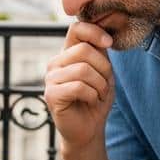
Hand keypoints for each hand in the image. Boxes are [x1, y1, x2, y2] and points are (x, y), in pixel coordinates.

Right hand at [44, 21, 114, 150]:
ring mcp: (51, 79)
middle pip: (84, 50)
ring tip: (99, 95)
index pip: (76, 29)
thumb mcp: (103, 72)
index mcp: (67, 54)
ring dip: (100, 85)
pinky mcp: (51, 95)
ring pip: (83, 69)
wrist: (89, 130)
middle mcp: (56, 63)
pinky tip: (91, 102)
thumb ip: (100, 53)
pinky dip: (92, 95)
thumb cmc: (96, 100)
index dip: (94, 32)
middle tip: (105, 84)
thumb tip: (104, 35)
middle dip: (103, 68)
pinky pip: (79, 86)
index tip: (109, 43)